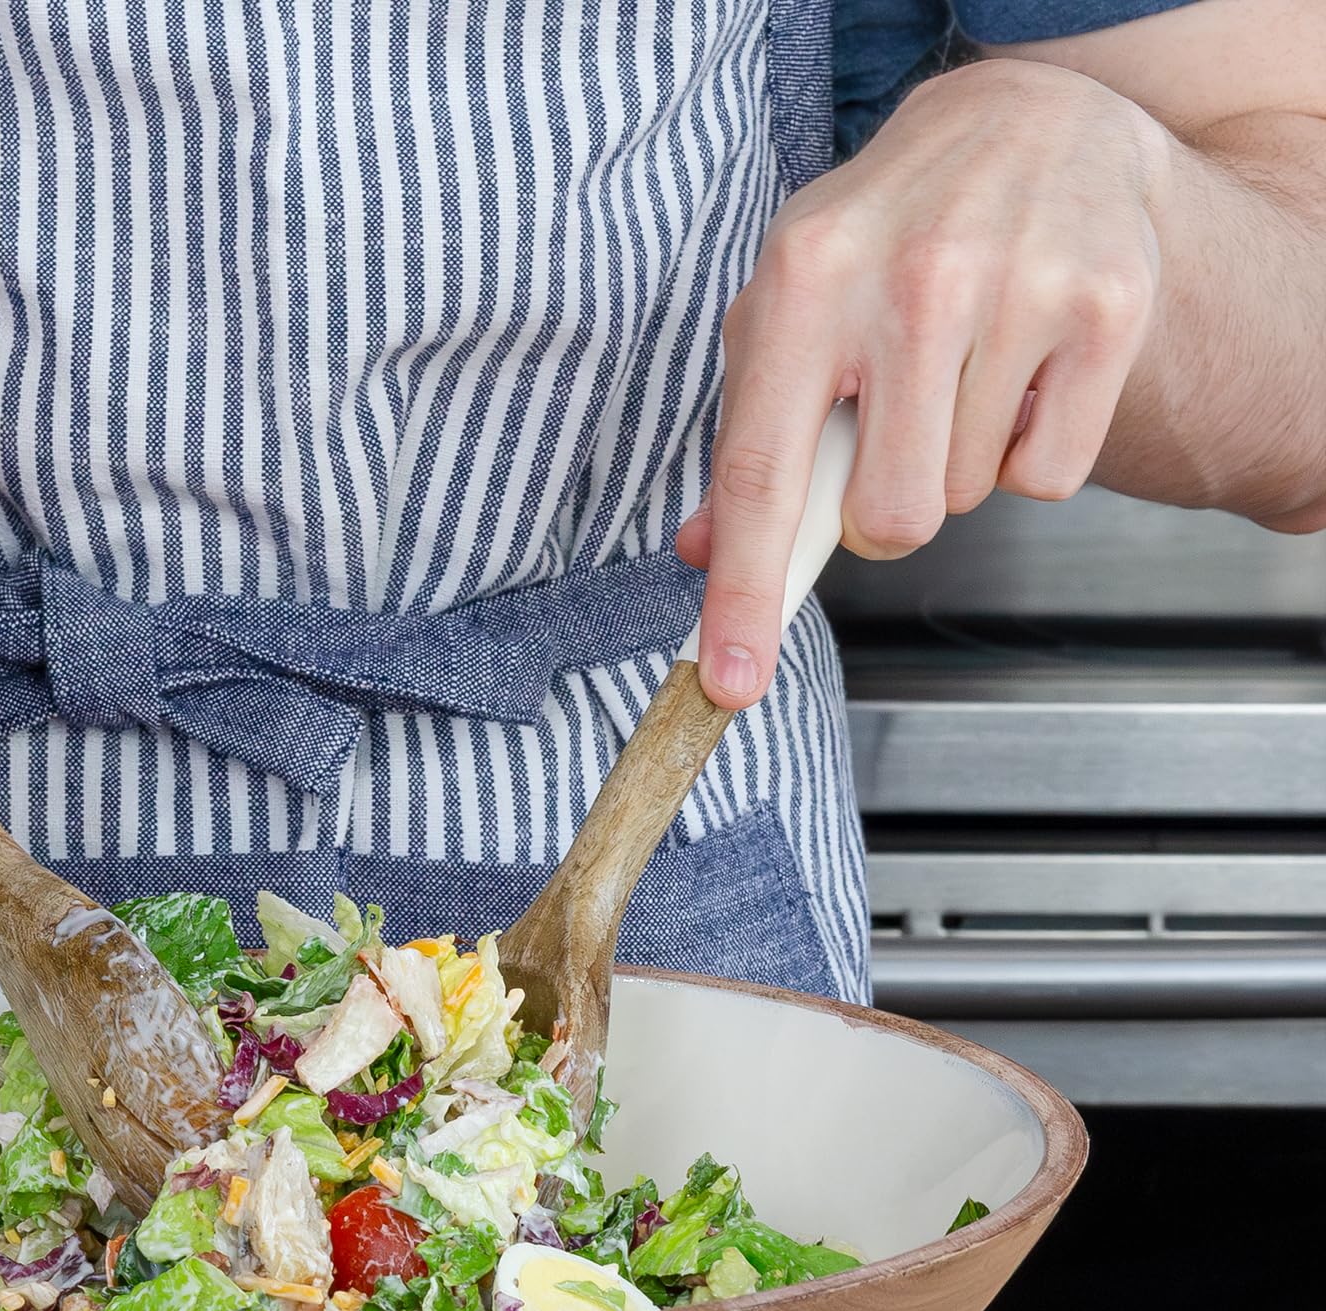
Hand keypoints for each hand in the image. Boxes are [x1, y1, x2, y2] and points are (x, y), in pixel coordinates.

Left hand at [677, 59, 1171, 707]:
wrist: (1025, 124)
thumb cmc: (883, 238)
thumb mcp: (788, 310)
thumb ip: (748, 436)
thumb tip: (705, 552)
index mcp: (806, 281)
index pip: (763, 473)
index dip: (746, 592)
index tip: (730, 682)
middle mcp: (912, 280)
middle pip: (889, 517)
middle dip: (883, 510)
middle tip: (891, 434)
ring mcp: (1019, 287)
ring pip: (964, 498)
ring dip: (951, 464)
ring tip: (956, 371)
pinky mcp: (1109, 307)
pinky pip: (1045, 476)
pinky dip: (1026, 451)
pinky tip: (1014, 372)